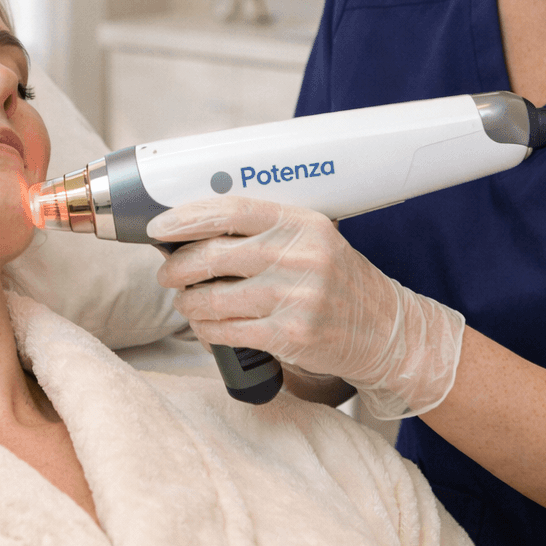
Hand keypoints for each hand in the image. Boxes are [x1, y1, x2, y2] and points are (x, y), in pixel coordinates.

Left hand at [149, 196, 464, 417]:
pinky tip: (206, 327)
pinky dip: (206, 331)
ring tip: (186, 302)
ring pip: (212, 298)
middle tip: (168, 273)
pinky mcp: (289, 335)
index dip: (187, 216)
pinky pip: (226, 332)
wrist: (385, 330)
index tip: (159, 227)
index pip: (231, 210)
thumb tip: (195, 229)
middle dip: (177, 266)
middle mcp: (300, 256)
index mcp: (302, 223)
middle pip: (212, 255)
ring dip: (187, 303)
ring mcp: (295, 298)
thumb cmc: (338, 282)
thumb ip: (265, 233)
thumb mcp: (313, 241)